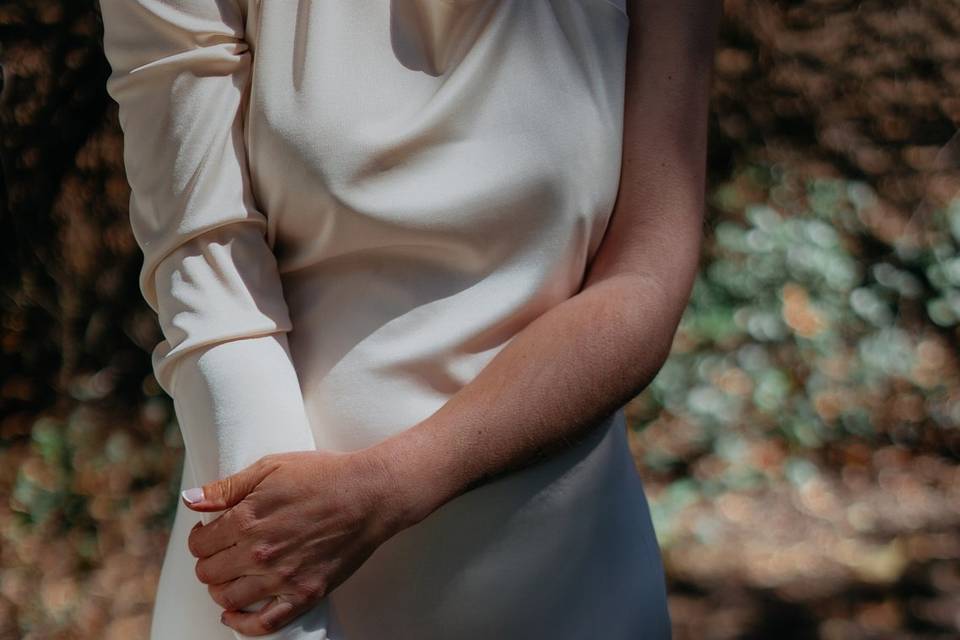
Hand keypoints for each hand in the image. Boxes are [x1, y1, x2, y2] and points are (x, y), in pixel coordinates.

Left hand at [180, 449, 409, 635]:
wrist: (370, 494)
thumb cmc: (324, 474)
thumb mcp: (271, 467)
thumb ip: (227, 487)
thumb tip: (189, 501)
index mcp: (247, 519)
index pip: (200, 544)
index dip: (200, 537)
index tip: (209, 532)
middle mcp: (259, 553)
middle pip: (209, 573)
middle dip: (209, 561)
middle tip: (222, 551)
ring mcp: (282, 577)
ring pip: (228, 598)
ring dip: (221, 589)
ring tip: (230, 575)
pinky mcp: (305, 594)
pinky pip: (264, 624)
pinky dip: (242, 625)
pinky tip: (234, 615)